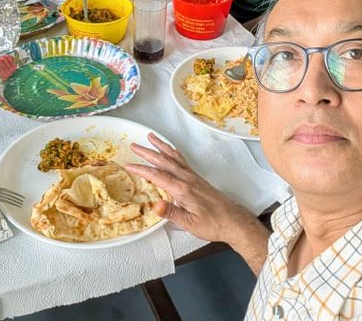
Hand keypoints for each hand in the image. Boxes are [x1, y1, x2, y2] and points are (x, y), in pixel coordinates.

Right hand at [127, 134, 261, 244]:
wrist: (233, 221)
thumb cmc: (212, 224)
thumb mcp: (190, 223)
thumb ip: (171, 213)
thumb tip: (155, 205)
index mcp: (182, 189)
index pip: (157, 176)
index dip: (141, 170)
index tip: (128, 165)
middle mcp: (187, 179)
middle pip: (163, 161)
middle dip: (147, 153)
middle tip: (134, 145)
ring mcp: (193, 177)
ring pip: (173, 158)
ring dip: (160, 147)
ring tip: (151, 137)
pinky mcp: (197, 179)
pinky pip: (183, 161)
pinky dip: (174, 153)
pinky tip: (172, 150)